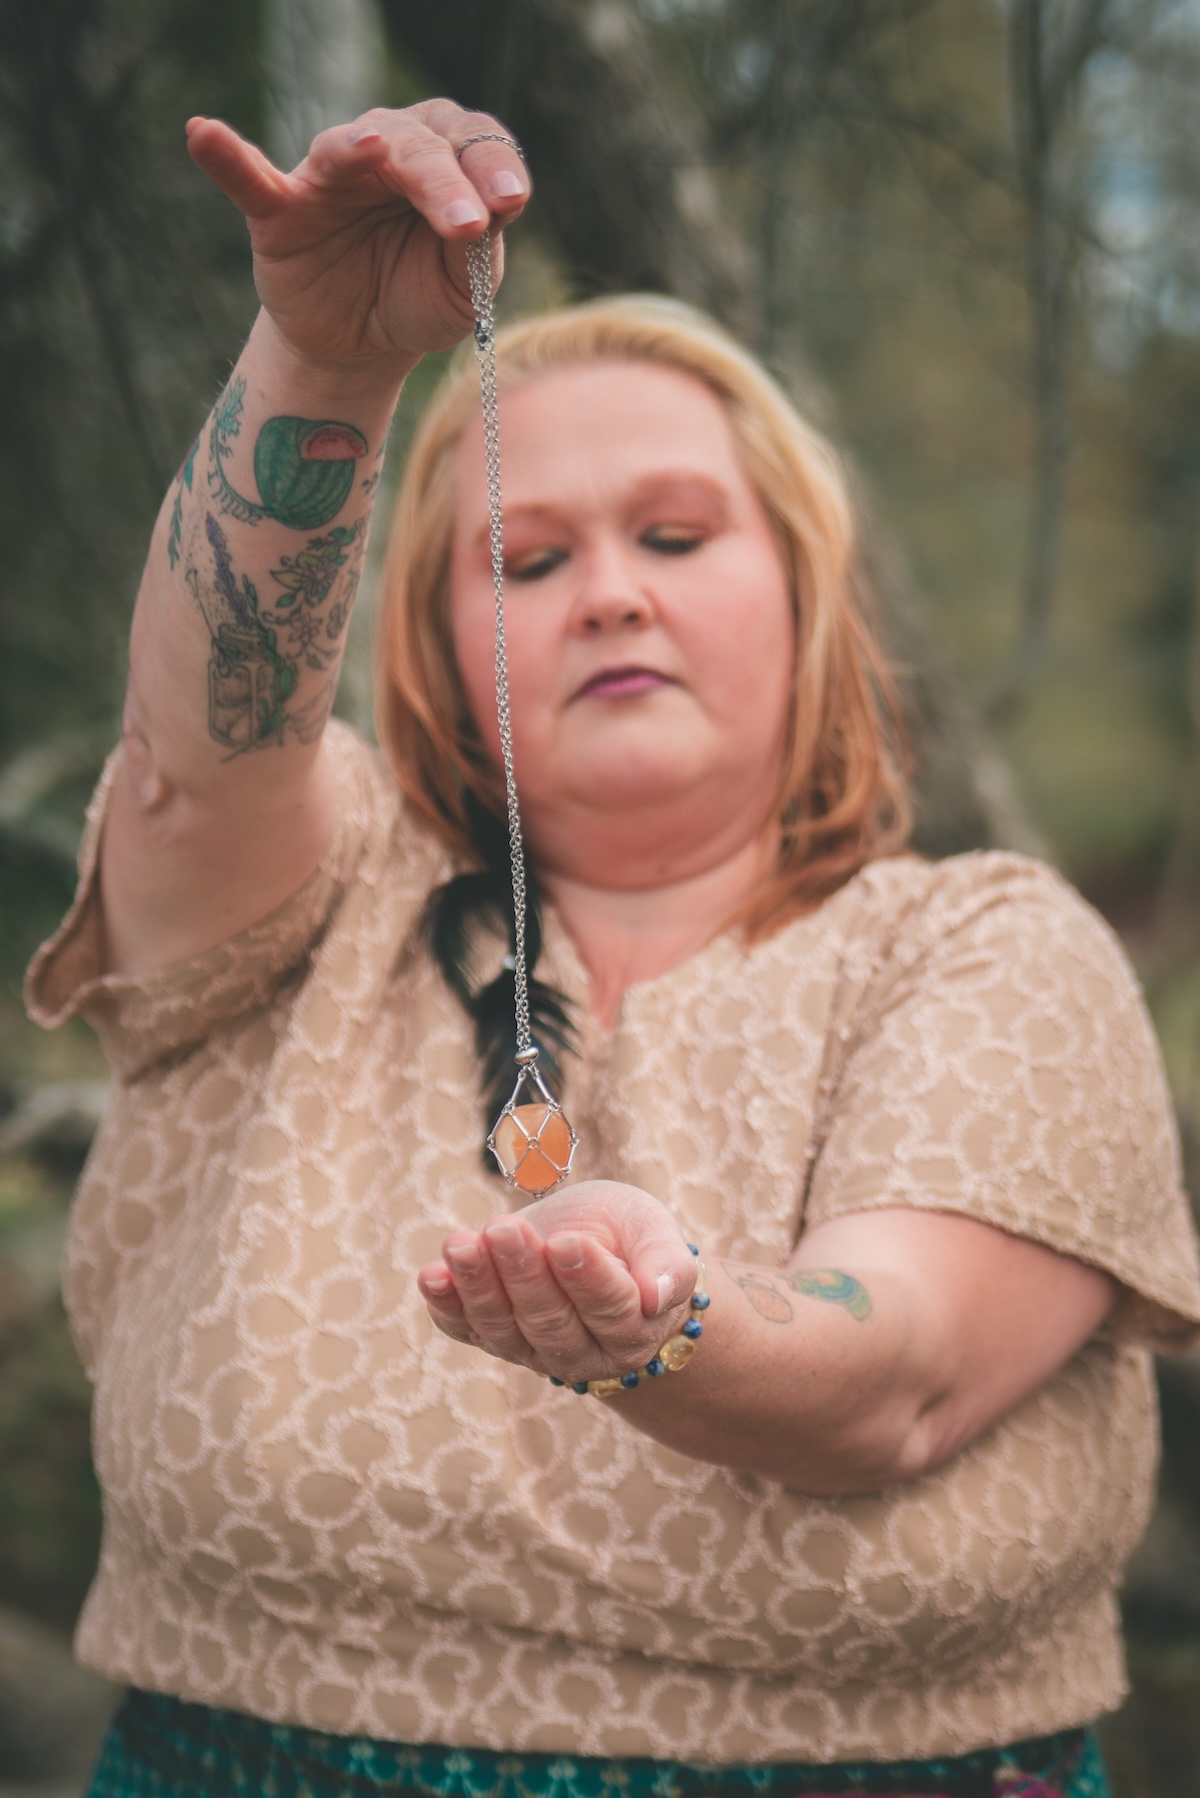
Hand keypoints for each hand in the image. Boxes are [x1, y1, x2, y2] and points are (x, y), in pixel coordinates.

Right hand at [185, 101, 530, 368]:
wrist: (361, 347)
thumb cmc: (418, 299)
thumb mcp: (463, 288)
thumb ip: (478, 251)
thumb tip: (488, 214)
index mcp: (447, 162)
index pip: (476, 146)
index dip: (493, 169)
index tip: (510, 203)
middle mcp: (391, 152)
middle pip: (420, 146)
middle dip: (444, 183)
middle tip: (467, 225)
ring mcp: (331, 177)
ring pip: (348, 149)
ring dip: (360, 150)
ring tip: (375, 150)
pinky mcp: (281, 209)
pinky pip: (250, 177)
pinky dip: (226, 156)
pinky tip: (202, 131)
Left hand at [418, 1180, 698, 1383]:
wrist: (600, 1251)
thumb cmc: (632, 1240)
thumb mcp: (657, 1233)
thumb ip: (668, 1263)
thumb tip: (658, 1297)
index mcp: (633, 1327)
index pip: (610, 1307)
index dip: (586, 1277)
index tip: (563, 1242)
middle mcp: (583, 1352)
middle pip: (550, 1321)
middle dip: (522, 1274)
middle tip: (504, 1228)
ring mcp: (534, 1351)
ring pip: (504, 1330)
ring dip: (477, 1287)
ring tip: (459, 1244)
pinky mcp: (494, 1337)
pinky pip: (466, 1330)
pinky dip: (445, 1307)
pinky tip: (431, 1276)